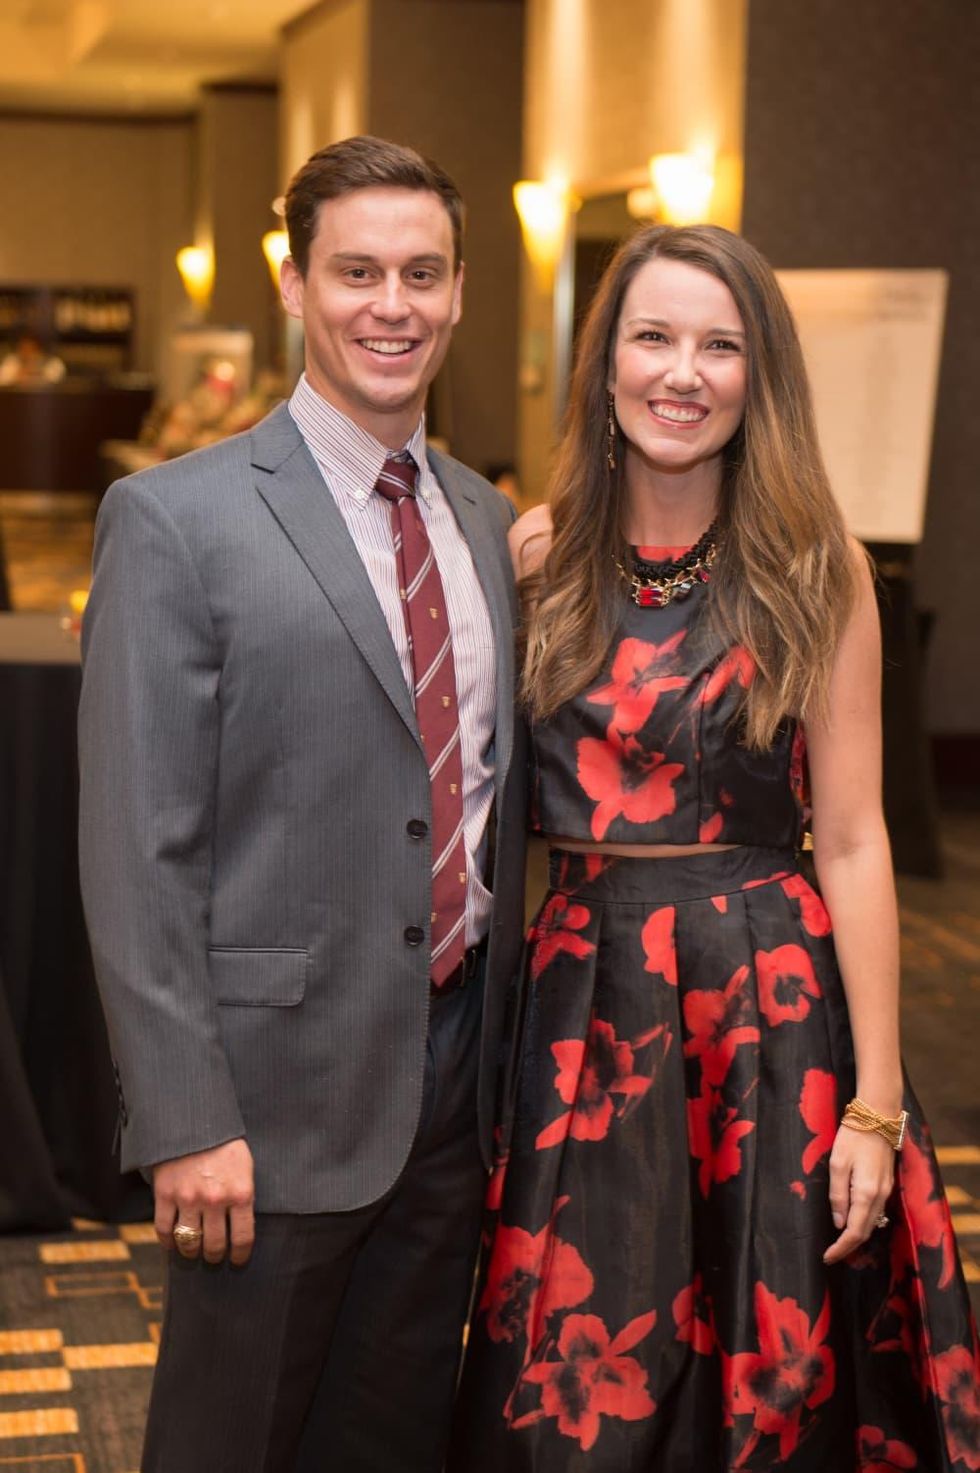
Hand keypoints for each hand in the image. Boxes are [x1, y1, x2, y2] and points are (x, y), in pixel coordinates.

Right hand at [153, 1139, 254, 1265]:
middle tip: (213, 1256)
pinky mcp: (165, 1194)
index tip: (237, 1261)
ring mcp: (188, 1198)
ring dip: (192, 1252)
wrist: (194, 1120)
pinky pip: (164, 1229)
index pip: (243, 1238)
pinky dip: (168, 1242)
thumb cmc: (224, 1143)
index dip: (240, 1255)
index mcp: (240, 1193)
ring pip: (189, 1242)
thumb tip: (241, 1224)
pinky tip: (173, 1243)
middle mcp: (215, 1199)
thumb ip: (243, 1195)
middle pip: (214, 1245)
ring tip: (194, 1251)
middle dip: (214, 1255)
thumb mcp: (245, 1166)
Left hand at [823, 1124, 893, 1264]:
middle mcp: (880, 1197)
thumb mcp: (837, 1164)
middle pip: (865, 1232)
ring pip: (872, 1223)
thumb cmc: (853, 1137)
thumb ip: (838, 1195)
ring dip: (856, 1236)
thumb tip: (838, 1223)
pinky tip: (851, 1221)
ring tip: (838, 1243)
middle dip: (848, 1247)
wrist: (877, 1118)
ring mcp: (886, 1191)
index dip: (841, 1248)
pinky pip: (876, 1212)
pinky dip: (864, 1222)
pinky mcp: (887, 1184)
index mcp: (866, 1194)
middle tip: (830, 1254)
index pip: (854, 1232)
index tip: (827, 1257)